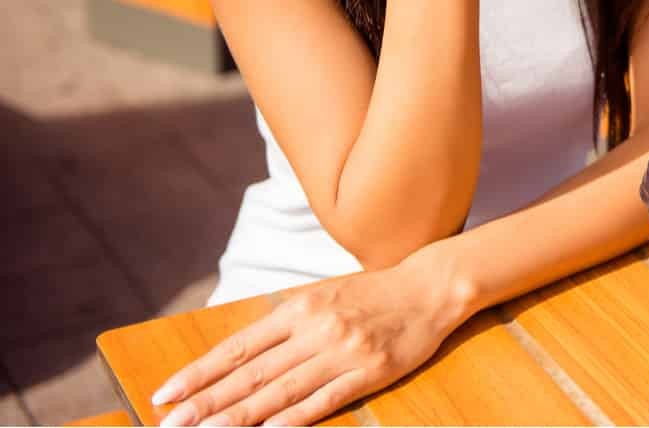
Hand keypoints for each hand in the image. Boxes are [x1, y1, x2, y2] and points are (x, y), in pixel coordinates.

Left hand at [151, 255, 463, 426]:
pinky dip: (292, 420)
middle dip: (206, 403)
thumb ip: (285, 326)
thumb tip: (238, 359)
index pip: (238, 347)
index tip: (165, 394)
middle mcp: (316, 329)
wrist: (429, 287)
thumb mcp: (323, 297)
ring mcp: (341, 353)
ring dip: (238, 417)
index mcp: (300, 307)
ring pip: (280, 392)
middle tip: (170, 425)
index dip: (199, 373)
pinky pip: (323, 401)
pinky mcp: (368, 373)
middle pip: (252, 374)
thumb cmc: (373, 295)